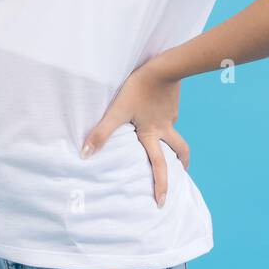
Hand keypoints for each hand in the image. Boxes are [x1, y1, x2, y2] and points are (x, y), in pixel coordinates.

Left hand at [80, 59, 189, 207]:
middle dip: (182, 163)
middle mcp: (165, 127)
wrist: (165, 66)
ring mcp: (170, 114)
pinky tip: (153, 105)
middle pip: (180, 150)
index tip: (162, 202)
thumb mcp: (117, 111)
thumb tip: (86, 154)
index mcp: (153, 134)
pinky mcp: (171, 100)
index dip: (161, 185)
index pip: (159, 165)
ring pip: (173, 130)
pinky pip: (168, 112)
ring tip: (163, 136)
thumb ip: (102, 132)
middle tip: (182, 171)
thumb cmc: (139, 89)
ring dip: (172, 138)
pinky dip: (163, 115)